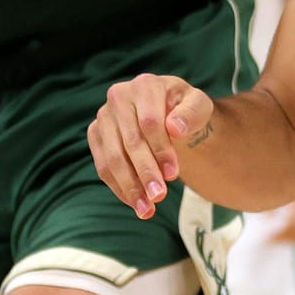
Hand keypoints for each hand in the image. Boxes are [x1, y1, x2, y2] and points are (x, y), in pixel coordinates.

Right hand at [89, 73, 213, 219]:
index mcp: (145, 85)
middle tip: (159, 198)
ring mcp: (104, 116)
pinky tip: (134, 202)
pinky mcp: (95, 134)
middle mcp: (119, 96)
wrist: (167, 112)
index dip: (161, 150)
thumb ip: (191, 113)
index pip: (150, 122)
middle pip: (130, 142)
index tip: (173, 175)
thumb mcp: (198, 106)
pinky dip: (118, 187)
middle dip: (145, 173)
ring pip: (112, 157)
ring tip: (146, 209)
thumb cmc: (185, 110)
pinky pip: (102, 166)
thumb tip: (174, 128)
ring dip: (129, 186)